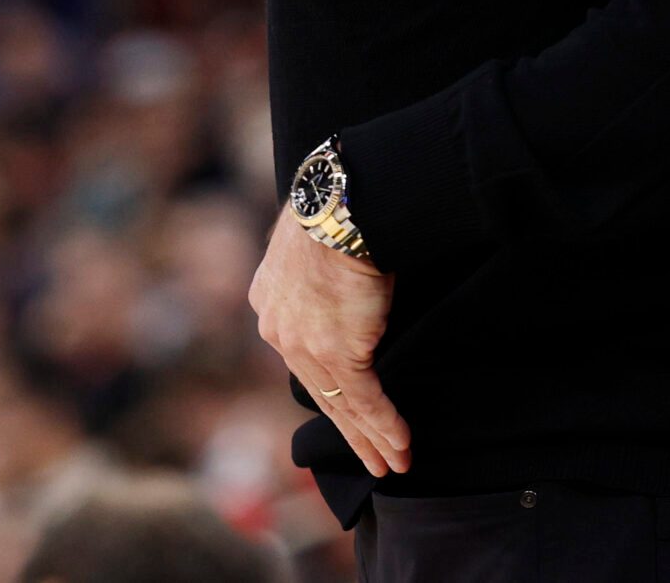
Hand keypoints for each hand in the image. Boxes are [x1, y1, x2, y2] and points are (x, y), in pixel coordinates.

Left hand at [248, 209, 409, 475]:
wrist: (342, 206)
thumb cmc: (335, 209)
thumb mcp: (310, 243)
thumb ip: (316, 273)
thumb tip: (337, 273)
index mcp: (269, 301)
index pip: (300, 354)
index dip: (325, 384)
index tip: (343, 406)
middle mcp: (278, 328)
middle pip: (318, 389)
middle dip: (349, 428)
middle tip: (370, 457)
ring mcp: (305, 345)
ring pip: (342, 404)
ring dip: (371, 439)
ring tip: (391, 464)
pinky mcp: (337, 353)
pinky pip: (364, 400)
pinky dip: (386, 426)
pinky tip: (401, 447)